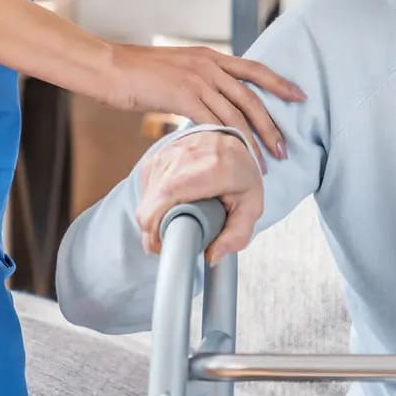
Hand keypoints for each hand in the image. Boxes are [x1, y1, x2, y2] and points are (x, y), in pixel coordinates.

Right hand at [101, 42, 302, 163]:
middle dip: (271, 125)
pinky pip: (213, 121)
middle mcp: (209, 64)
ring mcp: (197, 79)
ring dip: (253, 140)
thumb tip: (211, 104)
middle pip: (252, 97)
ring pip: (236, 113)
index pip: (255, 69)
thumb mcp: (177, 71)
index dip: (280, 83)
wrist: (108, 67)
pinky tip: (233, 156)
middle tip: (285, 148)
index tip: (300, 96)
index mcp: (210, 57)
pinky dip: (227, 140)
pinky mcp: (183, 95)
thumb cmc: (137, 73)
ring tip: (263, 163)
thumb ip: (198, 83)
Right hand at [135, 132, 263, 264]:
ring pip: (145, 203)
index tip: (167, 245)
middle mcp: (183, 157)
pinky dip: (155, 205)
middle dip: (157, 232)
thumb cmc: (239, 170)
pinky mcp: (153, 159)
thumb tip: (212, 256)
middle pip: (150, 207)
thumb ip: (238, 234)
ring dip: (157, 218)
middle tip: (177, 237)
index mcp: (210, 167)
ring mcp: (164, 156)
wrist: (227, 138)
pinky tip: (173, 203)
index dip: (158, 228)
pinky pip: (144, 193)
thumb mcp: (250, 204)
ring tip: (180, 216)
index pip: (167, 198)